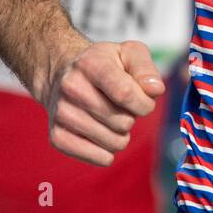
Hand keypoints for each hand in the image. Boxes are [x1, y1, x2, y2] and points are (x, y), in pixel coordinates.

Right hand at [43, 39, 164, 165]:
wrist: (61, 74)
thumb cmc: (103, 65)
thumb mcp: (129, 53)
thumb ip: (145, 69)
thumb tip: (155, 90)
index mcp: (90, 64)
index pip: (125, 93)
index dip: (144, 104)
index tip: (145, 102)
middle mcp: (71, 88)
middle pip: (122, 122)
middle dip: (132, 117)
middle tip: (121, 106)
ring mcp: (61, 114)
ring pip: (113, 142)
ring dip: (121, 134)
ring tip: (110, 117)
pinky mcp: (58, 137)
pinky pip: (100, 158)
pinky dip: (108, 151)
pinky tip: (102, 133)